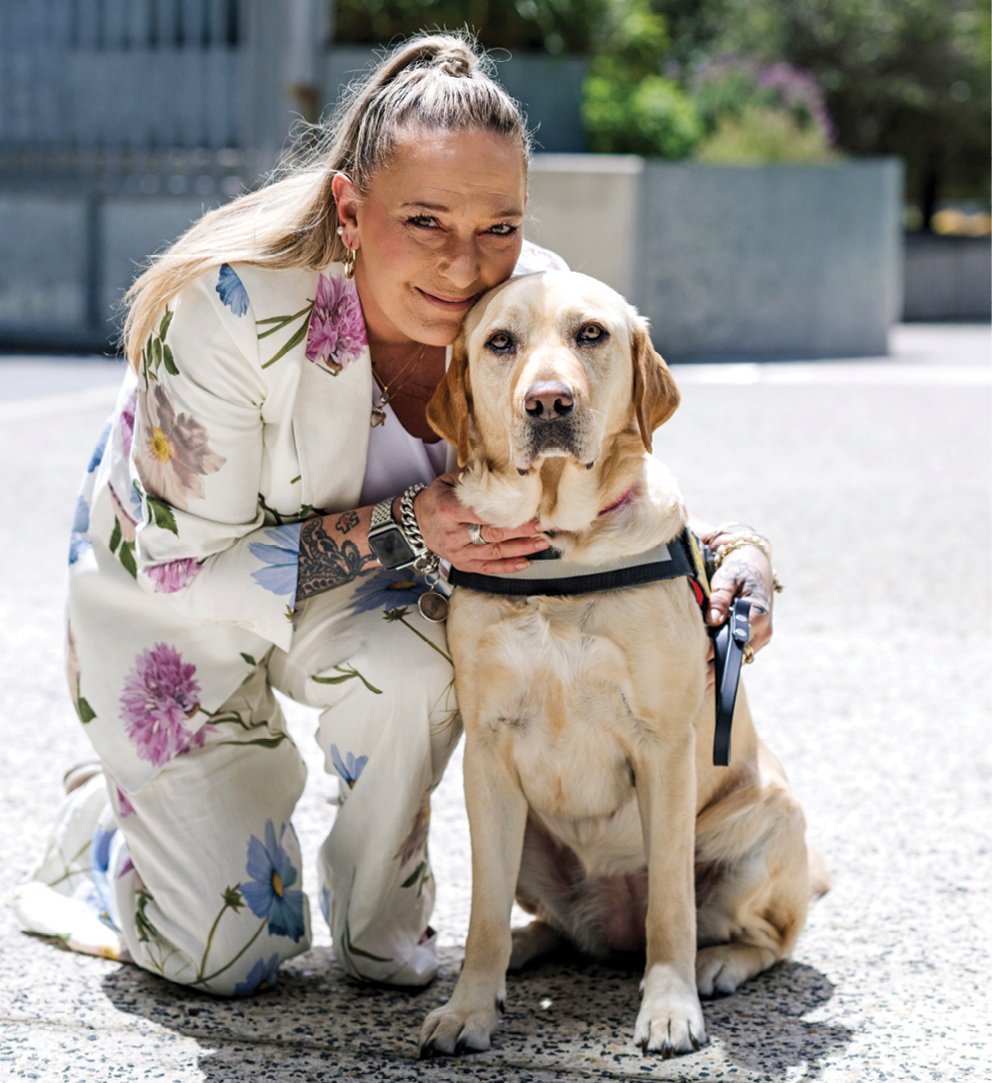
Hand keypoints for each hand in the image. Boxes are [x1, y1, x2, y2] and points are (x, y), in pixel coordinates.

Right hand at [413, 471, 549, 573]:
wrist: (416, 524)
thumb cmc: (436, 499)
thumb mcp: (447, 481)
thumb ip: (472, 476)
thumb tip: (500, 466)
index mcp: (449, 511)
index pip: (482, 513)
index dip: (508, 513)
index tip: (530, 508)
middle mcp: (453, 534)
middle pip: (492, 534)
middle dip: (521, 531)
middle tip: (543, 526)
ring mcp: (458, 552)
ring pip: (494, 552)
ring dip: (521, 548)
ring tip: (542, 542)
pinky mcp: (462, 564)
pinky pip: (487, 568)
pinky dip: (506, 567)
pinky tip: (525, 562)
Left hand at [703, 543, 773, 693]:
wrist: (754, 563)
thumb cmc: (739, 568)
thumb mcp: (728, 578)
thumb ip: (720, 598)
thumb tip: (713, 619)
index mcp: (757, 617)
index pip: (731, 644)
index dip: (710, 656)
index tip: (692, 668)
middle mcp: (762, 632)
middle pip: (735, 658)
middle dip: (713, 672)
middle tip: (690, 687)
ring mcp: (760, 637)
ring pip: (737, 660)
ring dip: (716, 670)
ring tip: (695, 687)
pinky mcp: (756, 639)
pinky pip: (738, 655)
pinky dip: (722, 662)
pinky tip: (706, 677)